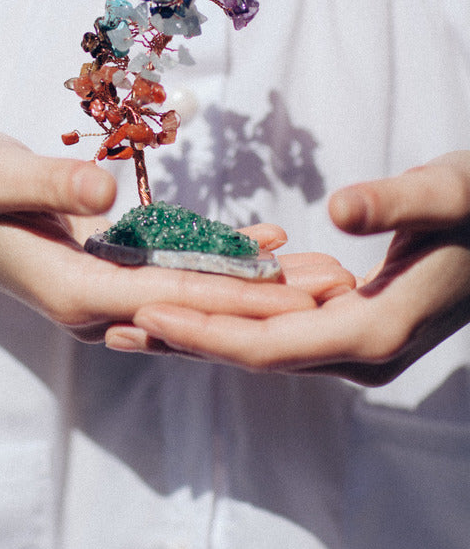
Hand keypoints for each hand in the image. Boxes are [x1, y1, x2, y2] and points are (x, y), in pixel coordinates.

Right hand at [0, 131, 353, 343]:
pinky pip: (176, 273)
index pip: (169, 298)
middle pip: (195, 310)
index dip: (234, 294)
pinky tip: (267, 242)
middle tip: (339, 289)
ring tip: (324, 275)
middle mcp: (96, 306)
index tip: (296, 293)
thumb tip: (105, 193)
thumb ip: (48, 184)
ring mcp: (105, 294)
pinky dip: (221, 263)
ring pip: (194, 298)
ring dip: (257, 290)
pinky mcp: (111, 273)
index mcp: (73, 290)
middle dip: (267, 303)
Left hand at [122, 153, 469, 382]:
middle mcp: (361, 353)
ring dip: (198, 331)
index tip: (142, 314)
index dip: (201, 333)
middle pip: (252, 354)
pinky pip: (278, 326)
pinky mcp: (352, 325)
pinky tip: (192, 296)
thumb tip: (344, 211)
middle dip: (182, 341)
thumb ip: (397, 204)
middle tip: (112, 327)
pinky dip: (231, 314)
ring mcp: (356, 344)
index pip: (266, 346)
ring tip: (134, 318)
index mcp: (374, 332)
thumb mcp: (448, 193)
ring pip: (260, 344)